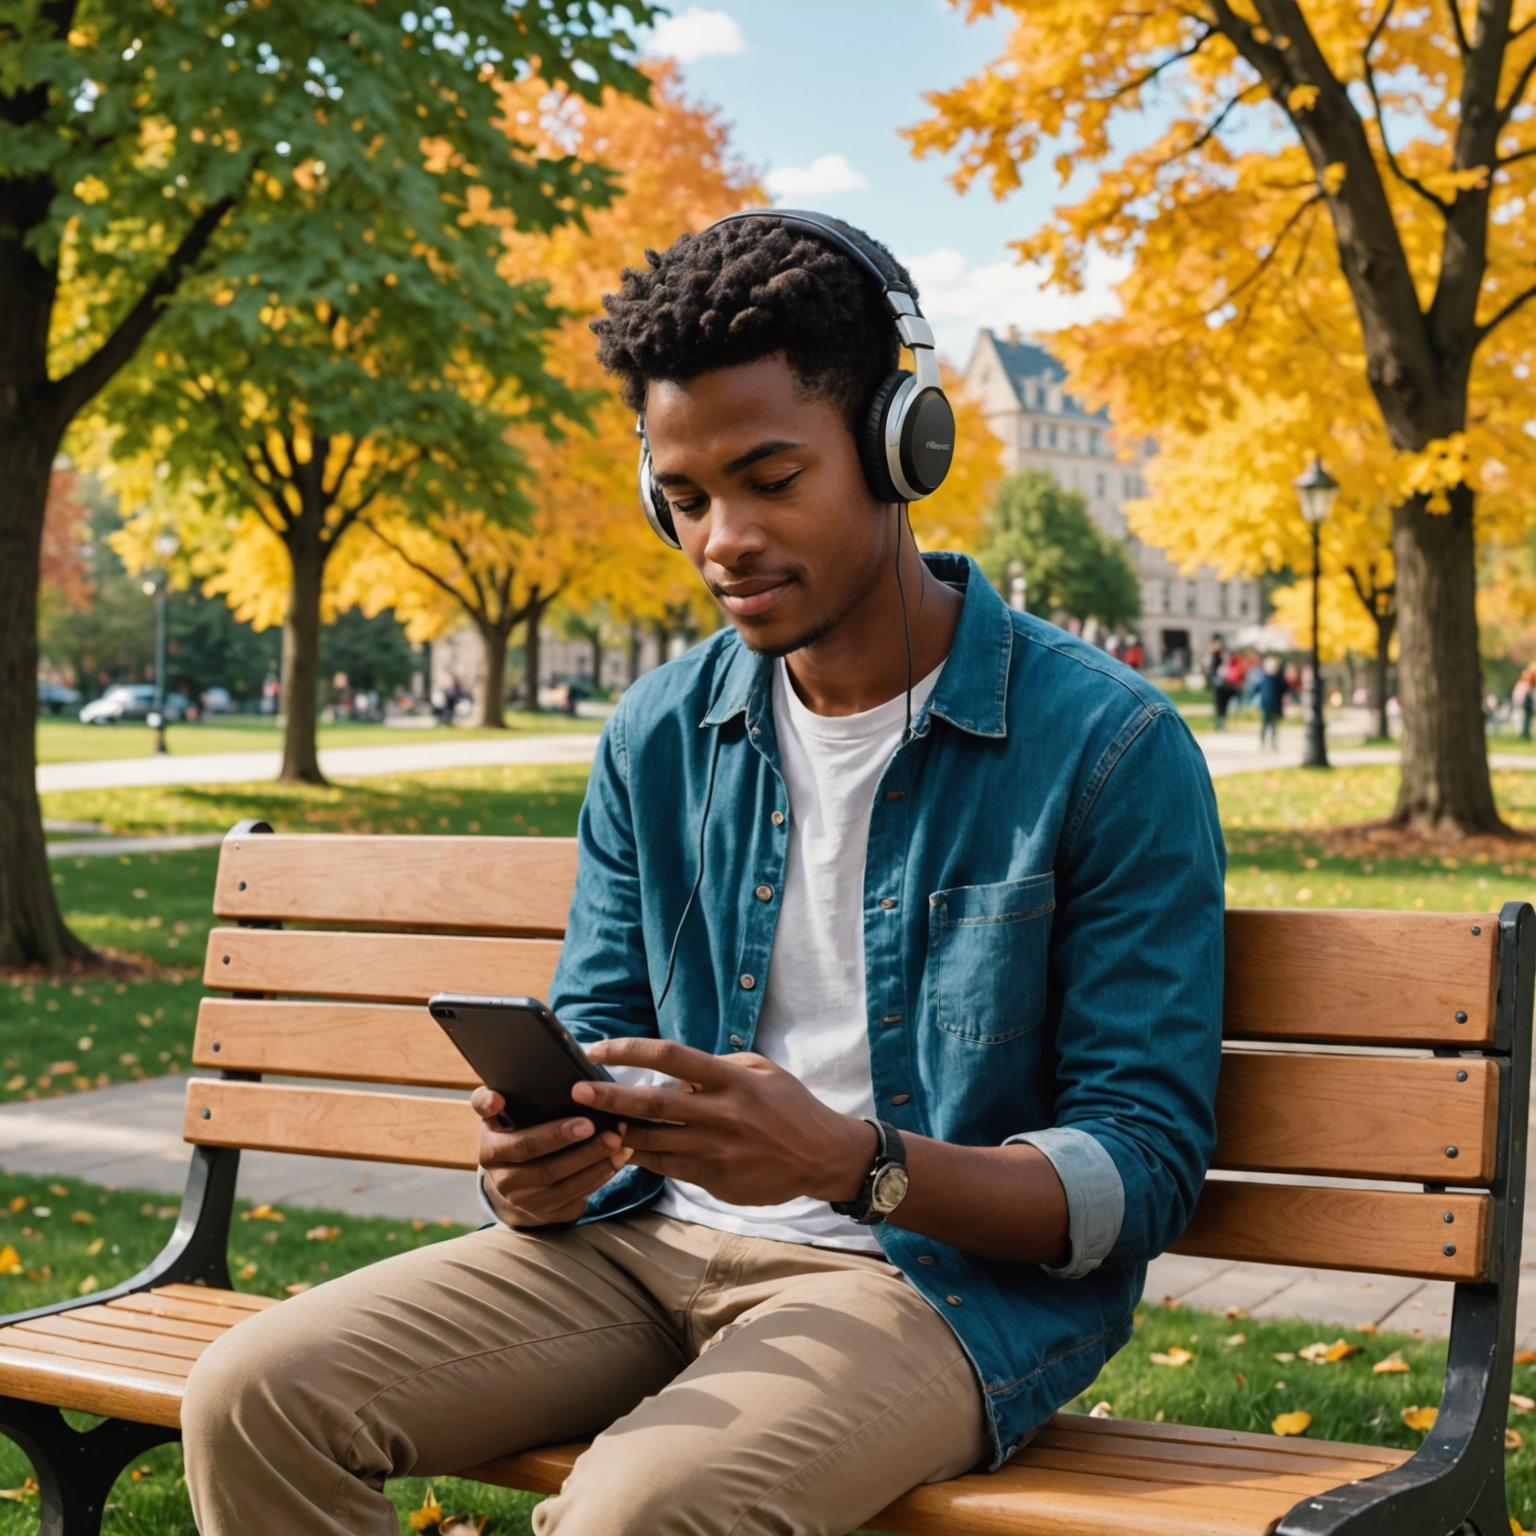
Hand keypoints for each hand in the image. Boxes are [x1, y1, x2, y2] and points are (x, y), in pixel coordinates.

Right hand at [472, 1087, 631, 1227]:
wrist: (508, 1176)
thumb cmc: (509, 1132)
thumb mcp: (493, 1117)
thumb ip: (487, 1101)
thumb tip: (496, 1097)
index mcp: (491, 1152)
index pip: (525, 1145)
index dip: (555, 1135)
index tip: (587, 1123)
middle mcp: (505, 1182)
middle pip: (550, 1169)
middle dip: (586, 1151)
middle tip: (614, 1133)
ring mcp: (526, 1202)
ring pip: (566, 1187)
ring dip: (597, 1167)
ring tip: (621, 1145)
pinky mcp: (546, 1215)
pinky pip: (576, 1200)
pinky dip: (599, 1180)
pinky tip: (616, 1163)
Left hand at [573, 1039, 876, 1206]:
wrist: (822, 1156)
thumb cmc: (788, 1106)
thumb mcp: (759, 1071)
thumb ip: (715, 1068)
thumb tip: (672, 1074)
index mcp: (729, 1079)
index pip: (668, 1056)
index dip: (628, 1050)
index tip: (597, 1049)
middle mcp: (720, 1114)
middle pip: (651, 1103)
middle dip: (609, 1098)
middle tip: (575, 1092)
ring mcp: (716, 1151)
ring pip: (653, 1142)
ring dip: (618, 1133)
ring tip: (590, 1126)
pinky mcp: (715, 1180)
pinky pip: (668, 1168)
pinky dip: (643, 1158)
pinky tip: (623, 1150)